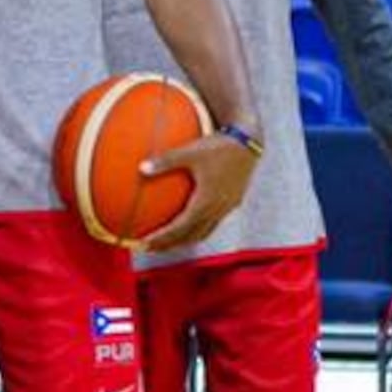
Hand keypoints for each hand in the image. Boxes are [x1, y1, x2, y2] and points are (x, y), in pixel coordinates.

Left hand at [139, 129, 258, 253]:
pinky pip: (212, 222)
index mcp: (207, 202)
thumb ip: (165, 161)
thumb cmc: (218, 146)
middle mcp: (218, 209)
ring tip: (165, 241)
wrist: (250, 142)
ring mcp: (227, 207)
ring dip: (184, 239)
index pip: (181, 228)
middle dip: (169, 245)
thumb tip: (141, 168)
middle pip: (191, 236)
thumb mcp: (189, 152)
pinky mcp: (232, 202)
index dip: (162, 239)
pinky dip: (196, 228)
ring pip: (204, 232)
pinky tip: (185, 220)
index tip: (144, 245)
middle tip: (148, 249)